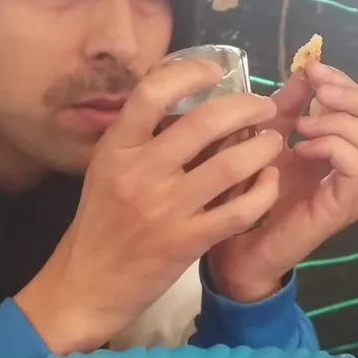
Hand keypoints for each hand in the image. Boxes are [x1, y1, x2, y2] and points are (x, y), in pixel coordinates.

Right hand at [16, 60, 284, 353]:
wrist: (85, 285)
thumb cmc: (100, 222)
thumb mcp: (107, 169)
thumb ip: (141, 138)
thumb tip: (188, 100)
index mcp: (117, 149)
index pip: (152, 92)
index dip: (190, 72)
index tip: (216, 71)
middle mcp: (139, 173)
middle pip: (205, 122)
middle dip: (247, 106)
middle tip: (264, 106)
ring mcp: (165, 209)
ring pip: (232, 164)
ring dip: (262, 146)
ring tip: (272, 141)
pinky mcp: (186, 243)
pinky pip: (239, 210)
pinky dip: (263, 191)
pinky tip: (269, 182)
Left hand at [206, 61, 357, 301]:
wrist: (236, 250)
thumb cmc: (252, 194)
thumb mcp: (270, 137)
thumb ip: (291, 106)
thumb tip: (307, 70)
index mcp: (348, 155)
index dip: (350, 84)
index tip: (314, 70)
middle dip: (357, 99)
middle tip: (319, 92)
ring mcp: (353, 195)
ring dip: (342, 123)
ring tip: (303, 126)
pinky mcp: (340, 209)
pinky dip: (333, 146)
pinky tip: (302, 148)